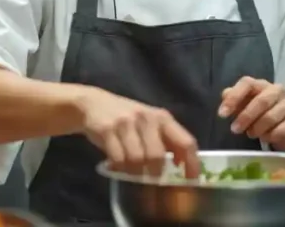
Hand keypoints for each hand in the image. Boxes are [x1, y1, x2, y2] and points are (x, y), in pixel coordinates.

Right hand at [76, 86, 198, 177]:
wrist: (93, 103)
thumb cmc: (127, 117)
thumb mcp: (150, 123)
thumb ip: (165, 139)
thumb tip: (181, 164)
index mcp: (162, 118)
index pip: (185, 142)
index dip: (191, 164)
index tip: (190, 180)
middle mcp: (146, 118)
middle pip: (157, 156)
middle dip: (155, 172)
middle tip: (151, 177)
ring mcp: (126, 123)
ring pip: (137, 160)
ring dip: (135, 172)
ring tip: (132, 170)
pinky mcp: (107, 130)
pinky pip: (118, 159)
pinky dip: (120, 168)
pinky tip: (118, 165)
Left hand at [218, 76, 284, 153]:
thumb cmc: (262, 111)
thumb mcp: (246, 103)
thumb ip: (234, 99)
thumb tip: (225, 96)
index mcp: (260, 84)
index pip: (246, 84)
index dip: (233, 98)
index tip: (222, 114)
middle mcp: (277, 90)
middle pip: (261, 101)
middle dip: (246, 117)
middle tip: (235, 129)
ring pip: (272, 116)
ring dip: (258, 128)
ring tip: (250, 134)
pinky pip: (283, 129)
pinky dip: (271, 135)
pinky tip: (266, 138)